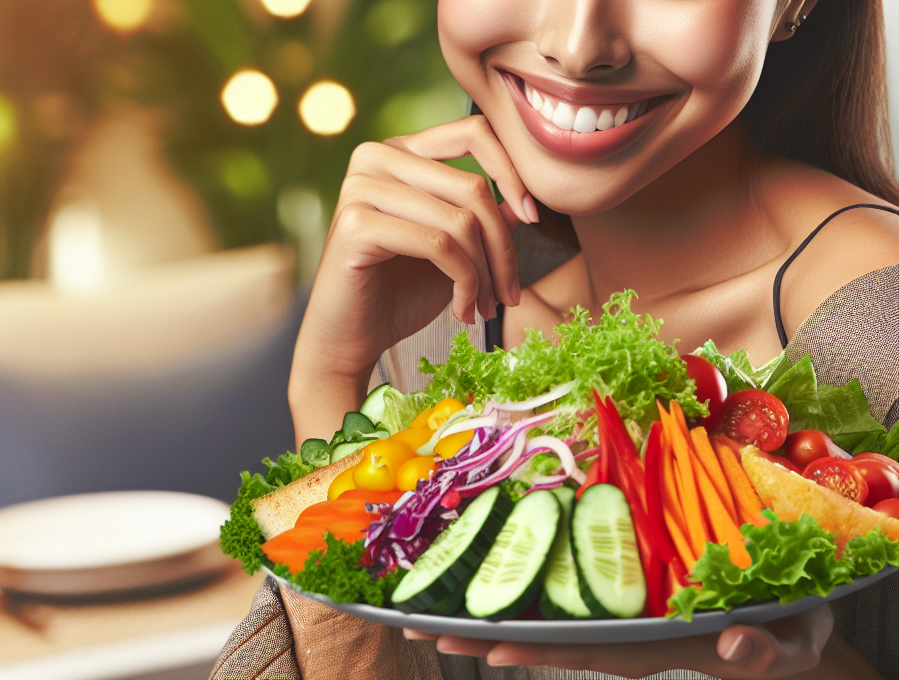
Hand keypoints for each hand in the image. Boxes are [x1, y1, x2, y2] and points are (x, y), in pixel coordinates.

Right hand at [288, 115, 536, 442]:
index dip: (512, 171)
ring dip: (486, 272)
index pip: (472, 132)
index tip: (534, 217)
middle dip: (503, 246)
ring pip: (460, 220)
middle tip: (509, 293)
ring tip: (486, 307)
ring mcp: (360, 186)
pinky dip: (464, 282)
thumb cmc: (401, 292)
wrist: (349, 339)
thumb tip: (525, 198)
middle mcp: (375, 157)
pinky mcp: (355, 223)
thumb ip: (484, 215)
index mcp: (399, 150)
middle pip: (472, 185)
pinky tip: (463, 311)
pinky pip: (438, 245)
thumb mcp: (456, 248)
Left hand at [403, 604, 840, 677]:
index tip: (486, 651)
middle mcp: (632, 631)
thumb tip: (732, 651)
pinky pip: (577, 585)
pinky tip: (499, 571)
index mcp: (662, 645)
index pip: (591, 652)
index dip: (540, 652)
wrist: (792, 609)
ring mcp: (629, 609)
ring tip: (438, 615)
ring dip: (500, 614)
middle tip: (429, 634)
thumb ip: (767, 652)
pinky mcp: (631, 584)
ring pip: (557, 617)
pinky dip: (534, 579)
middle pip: (555, 640)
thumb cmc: (793, 625)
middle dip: (494, 638)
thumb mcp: (795, 641)